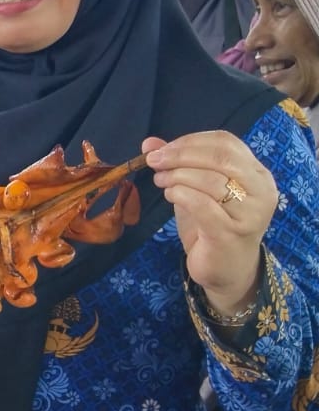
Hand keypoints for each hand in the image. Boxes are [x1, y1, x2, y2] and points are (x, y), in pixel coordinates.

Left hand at [144, 131, 276, 313]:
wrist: (226, 269)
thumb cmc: (211, 225)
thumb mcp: (194, 189)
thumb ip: (177, 164)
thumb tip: (150, 143)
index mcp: (257, 174)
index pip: (226, 142)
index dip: (189, 141)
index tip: (161, 150)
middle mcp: (261, 191)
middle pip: (220, 157)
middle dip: (180, 156)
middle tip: (154, 162)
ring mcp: (250, 213)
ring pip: (211, 180)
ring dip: (177, 176)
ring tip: (161, 181)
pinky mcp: (232, 233)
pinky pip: (203, 204)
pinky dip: (181, 194)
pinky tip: (170, 196)